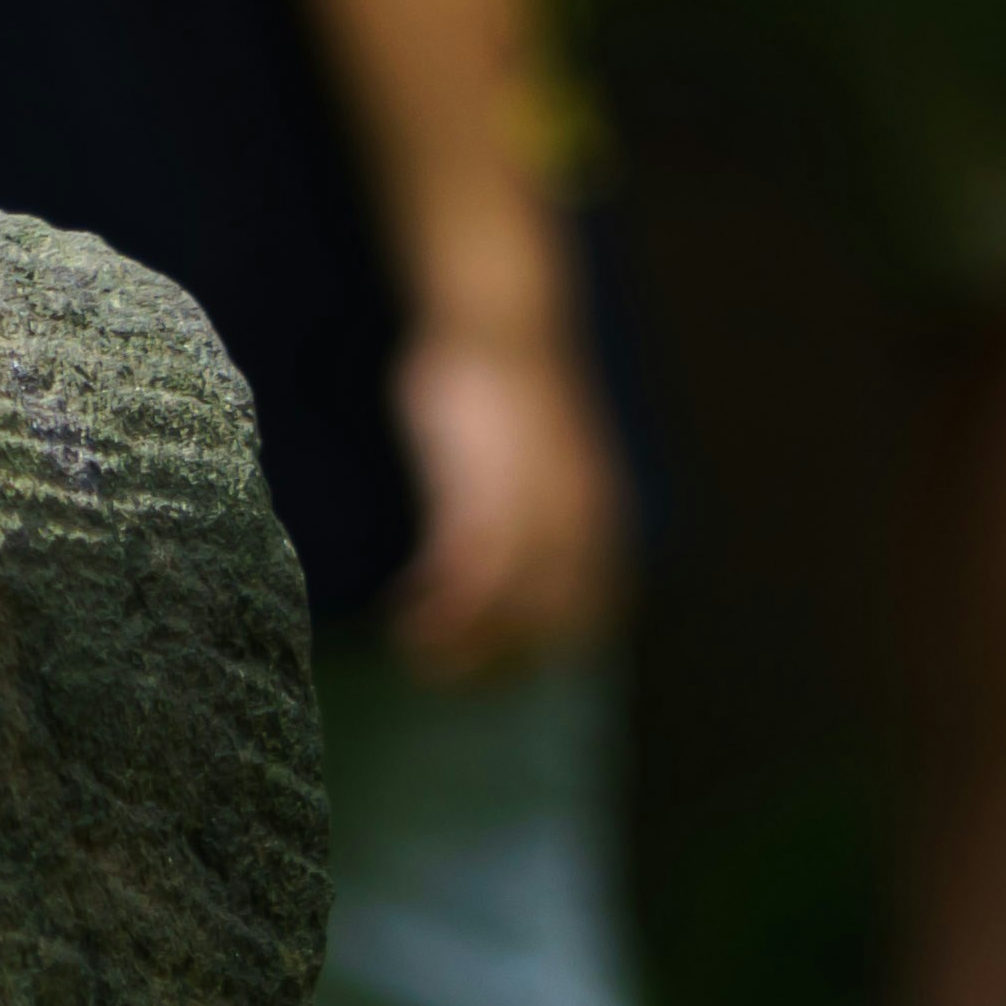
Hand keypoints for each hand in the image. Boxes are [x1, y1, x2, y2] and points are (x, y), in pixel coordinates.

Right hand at [391, 321, 622, 679]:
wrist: (499, 328)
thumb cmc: (507, 392)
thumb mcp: (536, 462)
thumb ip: (537, 512)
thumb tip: (517, 555)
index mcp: (599, 517)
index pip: (593, 611)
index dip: (549, 648)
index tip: (501, 665)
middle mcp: (579, 524)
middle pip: (552, 625)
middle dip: (501, 663)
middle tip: (449, 677)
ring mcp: (532, 512)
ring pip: (508, 609)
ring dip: (462, 645)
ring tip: (417, 654)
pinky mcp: (480, 497)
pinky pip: (466, 575)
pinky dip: (439, 606)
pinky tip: (406, 611)